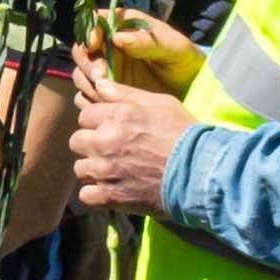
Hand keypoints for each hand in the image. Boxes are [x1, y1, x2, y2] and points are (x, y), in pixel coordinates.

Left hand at [64, 62, 192, 216]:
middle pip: (77, 141)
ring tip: (116, 170)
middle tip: (113, 150)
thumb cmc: (185, 134)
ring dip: (94, 170)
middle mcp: (106, 141)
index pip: (85, 115)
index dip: (98, 122)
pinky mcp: (110, 196)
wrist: (202, 172)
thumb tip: (98, 83)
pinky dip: (97, 194)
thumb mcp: (161, 103)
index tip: (113, 129)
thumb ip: (125, 94)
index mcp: (117, 115)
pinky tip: (114, 189)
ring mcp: (105, 170)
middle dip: (92, 144)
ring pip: (80, 168)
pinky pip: (86, 195)